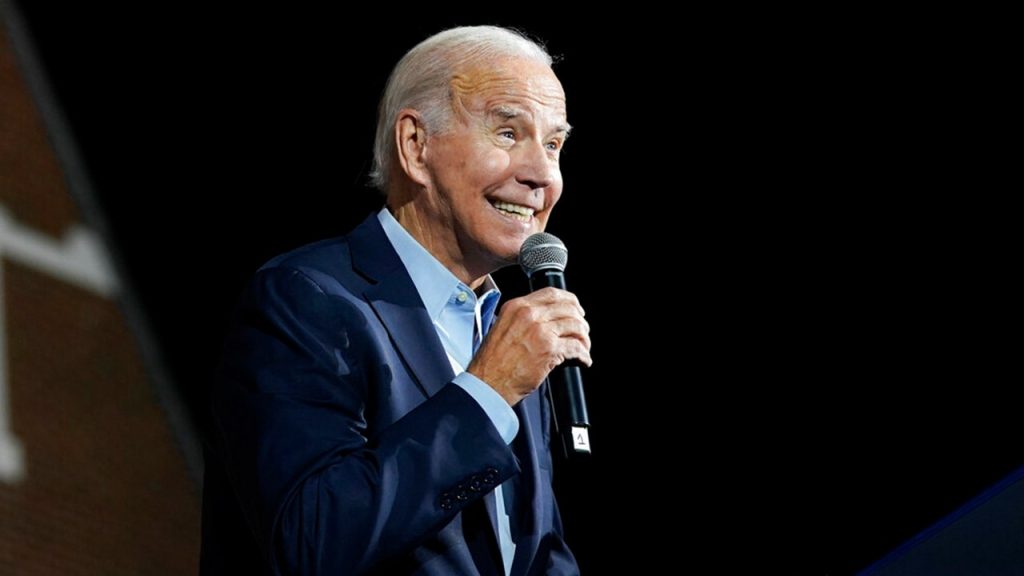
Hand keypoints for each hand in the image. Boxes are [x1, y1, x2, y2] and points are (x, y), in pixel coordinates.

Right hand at [467, 287, 590, 405]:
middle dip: (580, 320)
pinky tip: (583, 360)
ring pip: (575, 326)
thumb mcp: (502, 328)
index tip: (576, 309)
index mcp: (517, 306)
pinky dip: (583, 355)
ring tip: (584, 348)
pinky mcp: (549, 350)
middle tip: (583, 331)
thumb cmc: (492, 362)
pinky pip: (576, 348)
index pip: (552, 293)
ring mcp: (540, 331)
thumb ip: (522, 319)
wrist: (488, 383)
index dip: (570, 301)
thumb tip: (546, 319)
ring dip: (584, 338)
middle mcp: (529, 314)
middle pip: (568, 308)